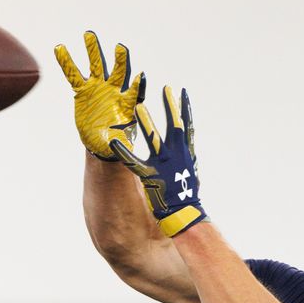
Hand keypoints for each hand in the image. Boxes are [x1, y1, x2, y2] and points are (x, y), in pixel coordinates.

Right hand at [54, 31, 145, 160]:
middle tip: (120, 47)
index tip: (141, 76)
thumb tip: (119, 146)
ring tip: (89, 34)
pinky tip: (60, 48)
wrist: (101, 141)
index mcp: (127, 104)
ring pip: (97, 66)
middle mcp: (115, 91)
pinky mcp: (83, 91)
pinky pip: (74, 74)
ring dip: (94, 50)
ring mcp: (99, 88)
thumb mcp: (119, 145)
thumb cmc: (116, 143)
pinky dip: (67, 62)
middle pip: (119, 72)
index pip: (135, 92)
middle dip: (121, 60)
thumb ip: (119, 142)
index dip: (138, 85)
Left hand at [111, 86, 206, 236]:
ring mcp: (163, 163)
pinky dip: (122, 152)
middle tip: (165, 89)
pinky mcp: (149, 174)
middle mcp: (176, 154)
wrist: (185, 213)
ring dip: (146, 122)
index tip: (182, 92)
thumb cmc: (187, 197)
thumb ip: (187, 163)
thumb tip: (189, 158)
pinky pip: (133, 161)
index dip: (184, 108)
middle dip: (169, 106)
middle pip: (173, 126)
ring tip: (138, 106)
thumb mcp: (190, 175)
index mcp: (186, 153)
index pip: (186, 126)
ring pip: (153, 138)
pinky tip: (113, 142)